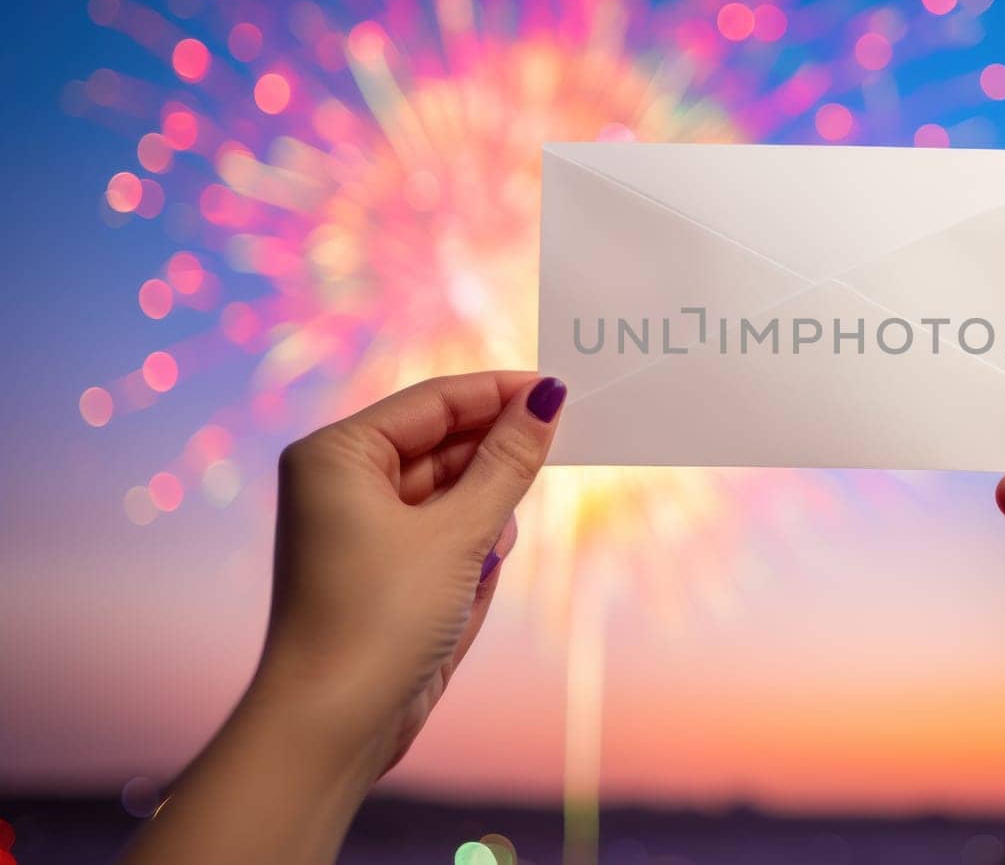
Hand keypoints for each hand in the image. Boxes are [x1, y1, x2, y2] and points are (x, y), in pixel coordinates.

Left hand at [259, 371, 567, 773]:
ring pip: (451, 496)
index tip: (560, 390)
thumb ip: (507, 463)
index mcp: (339, 454)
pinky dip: (469, 555)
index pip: (434, 402)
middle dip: (493, 466)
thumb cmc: (378, 619)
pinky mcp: (383, 572)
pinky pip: (444, 539)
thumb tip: (546, 401)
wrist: (333, 726)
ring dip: (481, 523)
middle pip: (444, 445)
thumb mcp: (458, 534)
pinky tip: (469, 588)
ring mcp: (361, 529)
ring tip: (478, 564)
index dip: (499, 393)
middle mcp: (343, 484)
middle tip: (551, 462)